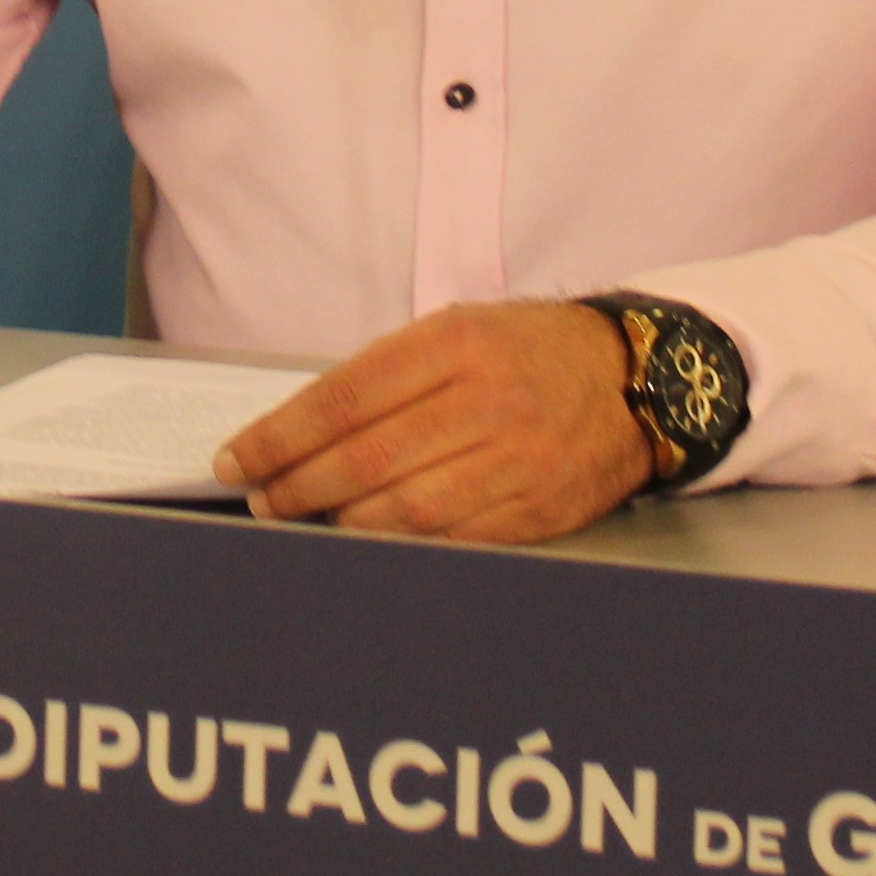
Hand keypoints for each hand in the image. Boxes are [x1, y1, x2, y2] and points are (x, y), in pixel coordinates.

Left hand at [216, 300, 657, 543]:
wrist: (637, 378)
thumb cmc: (529, 350)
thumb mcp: (457, 331)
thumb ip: (387, 375)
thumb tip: (304, 428)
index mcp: (453, 345)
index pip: (343, 398)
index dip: (280, 436)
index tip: (237, 458)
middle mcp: (485, 402)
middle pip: (367, 457)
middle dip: (298, 484)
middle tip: (260, 498)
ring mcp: (516, 461)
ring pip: (406, 508)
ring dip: (341, 521)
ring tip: (304, 518)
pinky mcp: (539, 510)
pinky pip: (455, 539)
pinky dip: (402, 544)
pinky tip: (368, 538)